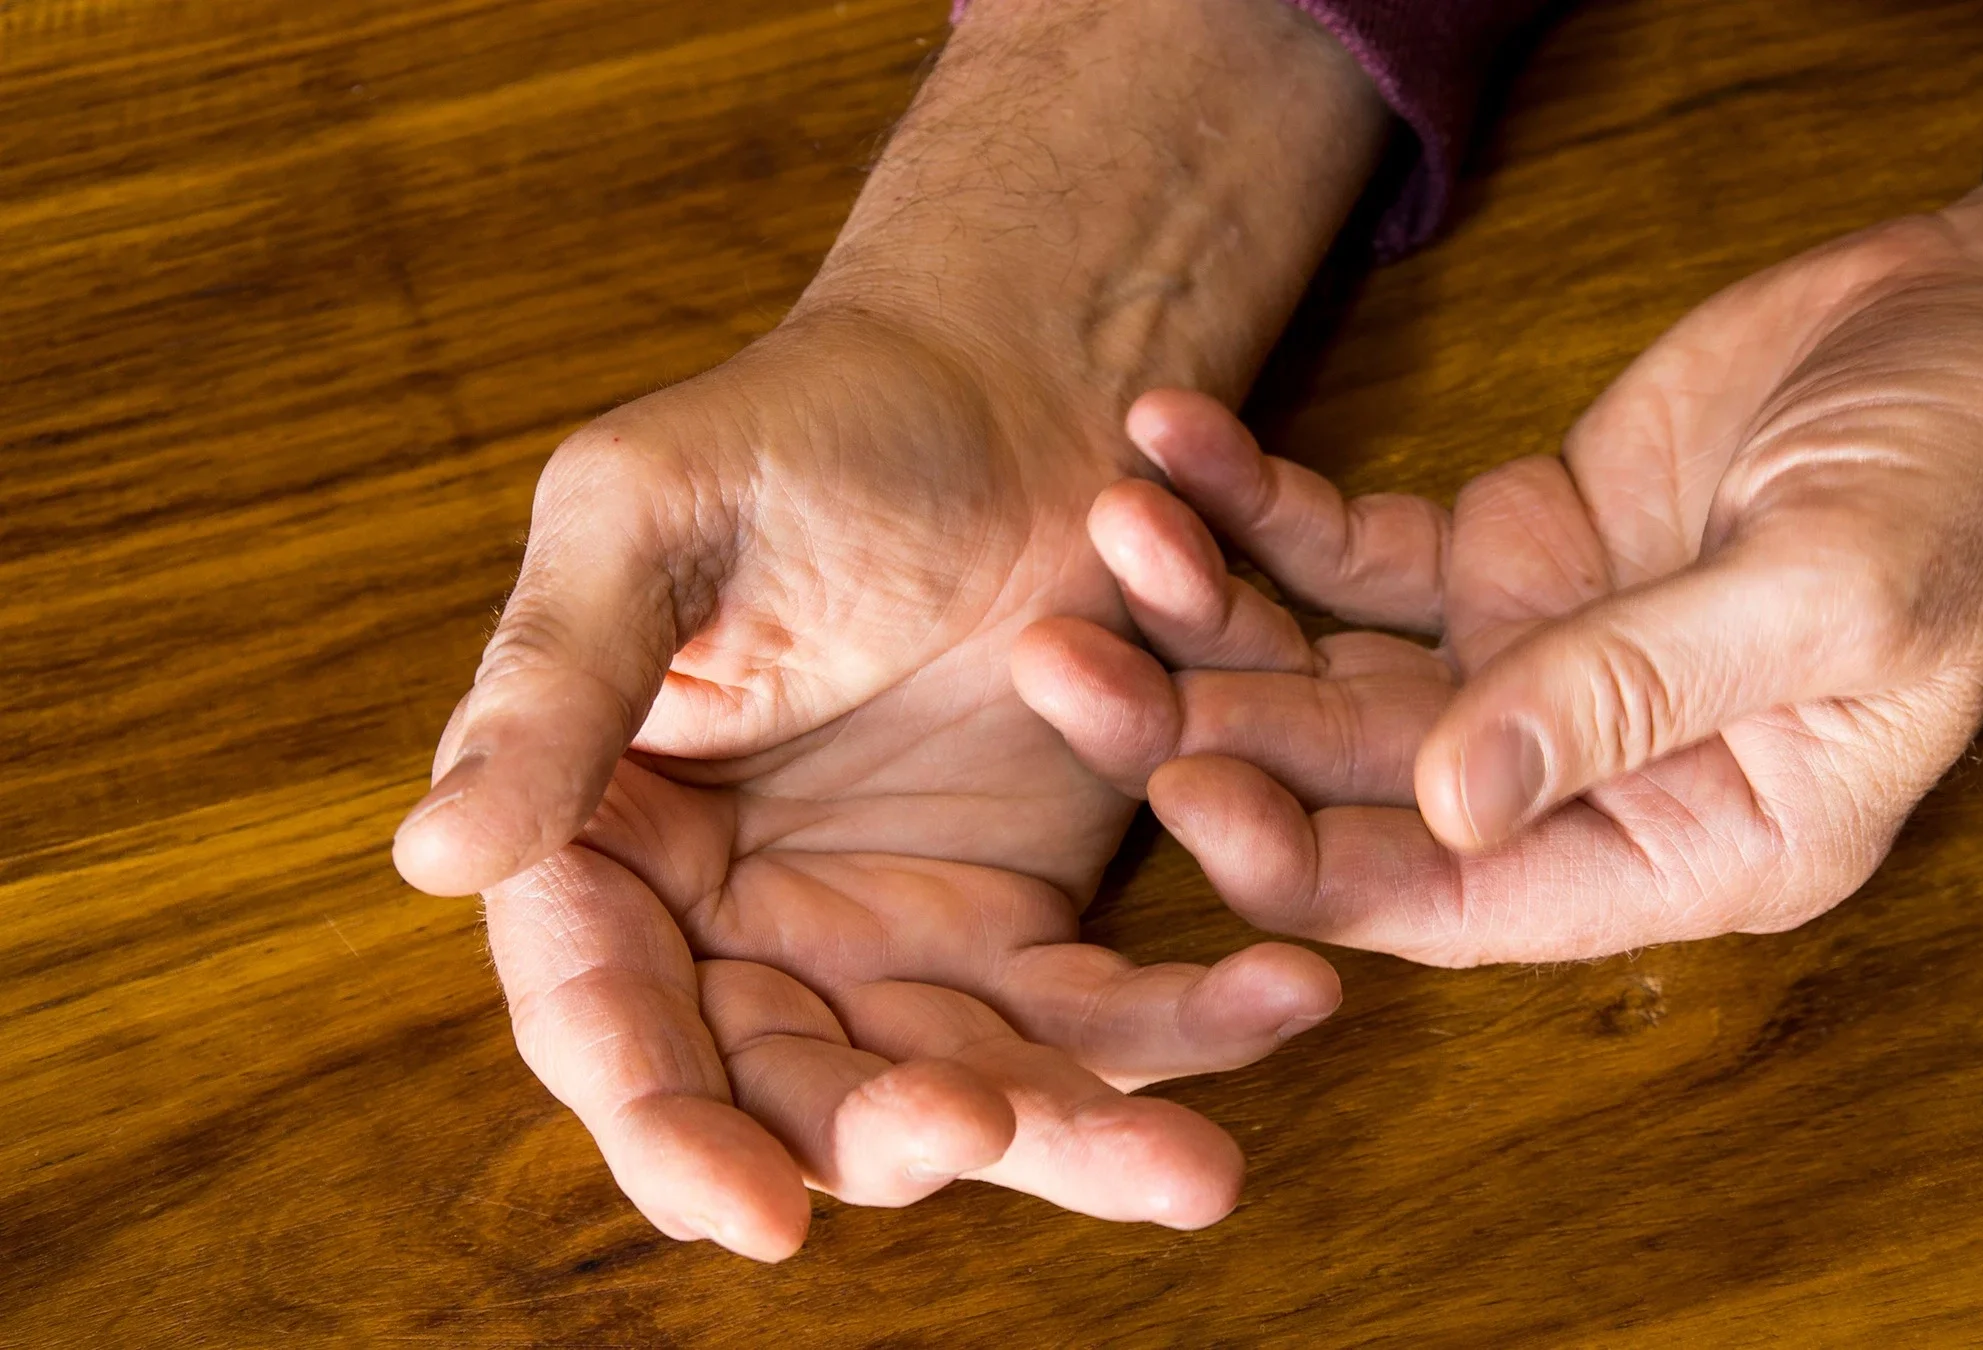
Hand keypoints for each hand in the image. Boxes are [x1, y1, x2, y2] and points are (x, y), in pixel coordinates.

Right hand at [390, 0, 1385, 1257]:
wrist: (1004, 389)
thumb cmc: (804, 429)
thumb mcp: (648, 519)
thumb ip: (555, 684)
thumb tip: (432, 856)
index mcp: (606, 848)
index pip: (612, 1024)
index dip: (669, 1129)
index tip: (752, 1212)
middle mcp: (738, 927)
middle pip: (797, 1093)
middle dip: (892, 1141)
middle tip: (981, 1133)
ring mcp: (886, 939)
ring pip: (965, 1087)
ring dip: (1074, 1136)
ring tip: (1190, 1163)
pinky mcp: (1021, 922)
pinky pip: (1098, 1012)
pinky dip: (1189, 1027)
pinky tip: (1284, 997)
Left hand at [1017, 142, 1982, 966]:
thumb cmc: (1978, 487)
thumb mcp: (1831, 597)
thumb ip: (1636, 700)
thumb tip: (1450, 802)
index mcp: (1686, 846)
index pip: (1457, 892)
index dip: (1307, 858)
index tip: (1178, 784)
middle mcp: (1588, 777)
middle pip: (1354, 784)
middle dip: (1208, 725)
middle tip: (1066, 656)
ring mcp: (1533, 662)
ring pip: (1327, 666)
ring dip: (1211, 608)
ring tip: (1111, 523)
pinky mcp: (1506, 550)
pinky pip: (1351, 546)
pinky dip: (1261, 501)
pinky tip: (1176, 437)